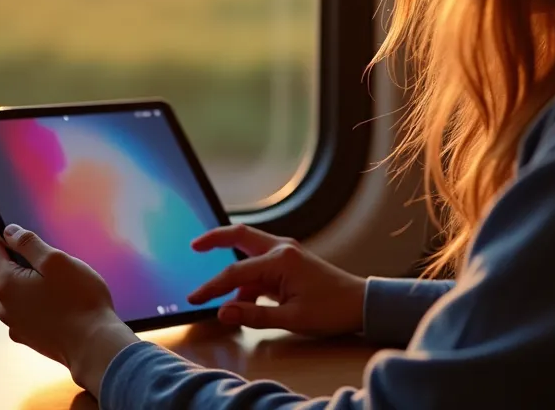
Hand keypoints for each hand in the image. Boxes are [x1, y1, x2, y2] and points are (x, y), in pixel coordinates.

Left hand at [0, 202, 138, 395]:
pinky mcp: (31, 337)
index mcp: (7, 284)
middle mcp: (6, 306)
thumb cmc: (80, 302)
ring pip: (20, 291)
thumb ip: (29, 243)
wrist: (95, 347)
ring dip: (32, 281)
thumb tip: (9, 232)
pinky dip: (40, 300)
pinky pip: (30, 309)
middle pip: (5, 270)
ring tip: (63, 281)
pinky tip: (62, 301)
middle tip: (41, 250)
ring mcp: (17, 324)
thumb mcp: (56, 261)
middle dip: (18, 257)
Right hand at [187, 223, 366, 336]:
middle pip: (239, 235)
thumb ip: (254, 315)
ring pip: (248, 251)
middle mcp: (281, 249)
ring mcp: (285, 253)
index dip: (212, 288)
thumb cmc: (332, 309)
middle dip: (214, 238)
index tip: (194, 299)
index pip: (235, 273)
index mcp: (280, 260)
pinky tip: (243, 303)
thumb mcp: (291, 319)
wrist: (361, 304)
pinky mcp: (288, 262)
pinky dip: (248, 282)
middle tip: (194, 246)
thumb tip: (223, 313)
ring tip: (217, 294)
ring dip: (233, 270)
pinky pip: (259, 267)